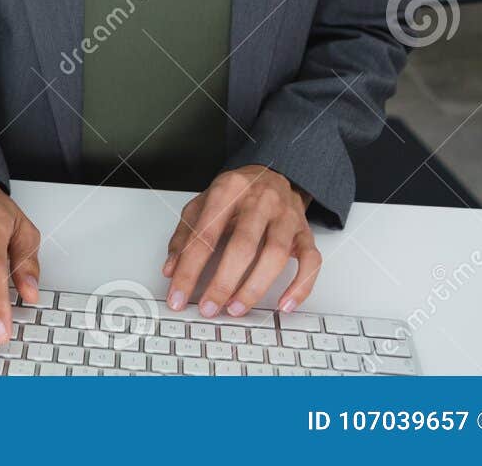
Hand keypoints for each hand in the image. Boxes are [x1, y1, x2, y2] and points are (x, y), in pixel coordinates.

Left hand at [160, 164, 320, 317]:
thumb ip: (185, 234)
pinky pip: (311, 261)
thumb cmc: (236, 193)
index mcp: (228, 190)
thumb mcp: (203, 203)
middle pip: (243, 245)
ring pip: (276, 254)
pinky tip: (285, 305)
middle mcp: (260, 200)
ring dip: (255, 288)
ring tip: (236, 309)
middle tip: (209, 308)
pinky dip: (300, 286)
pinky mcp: (305, 231)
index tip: (179, 296)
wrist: (275, 172)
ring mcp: (286, 215)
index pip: (205, 235)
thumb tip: (171, 270)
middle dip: (223, 283)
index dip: (189, 270)